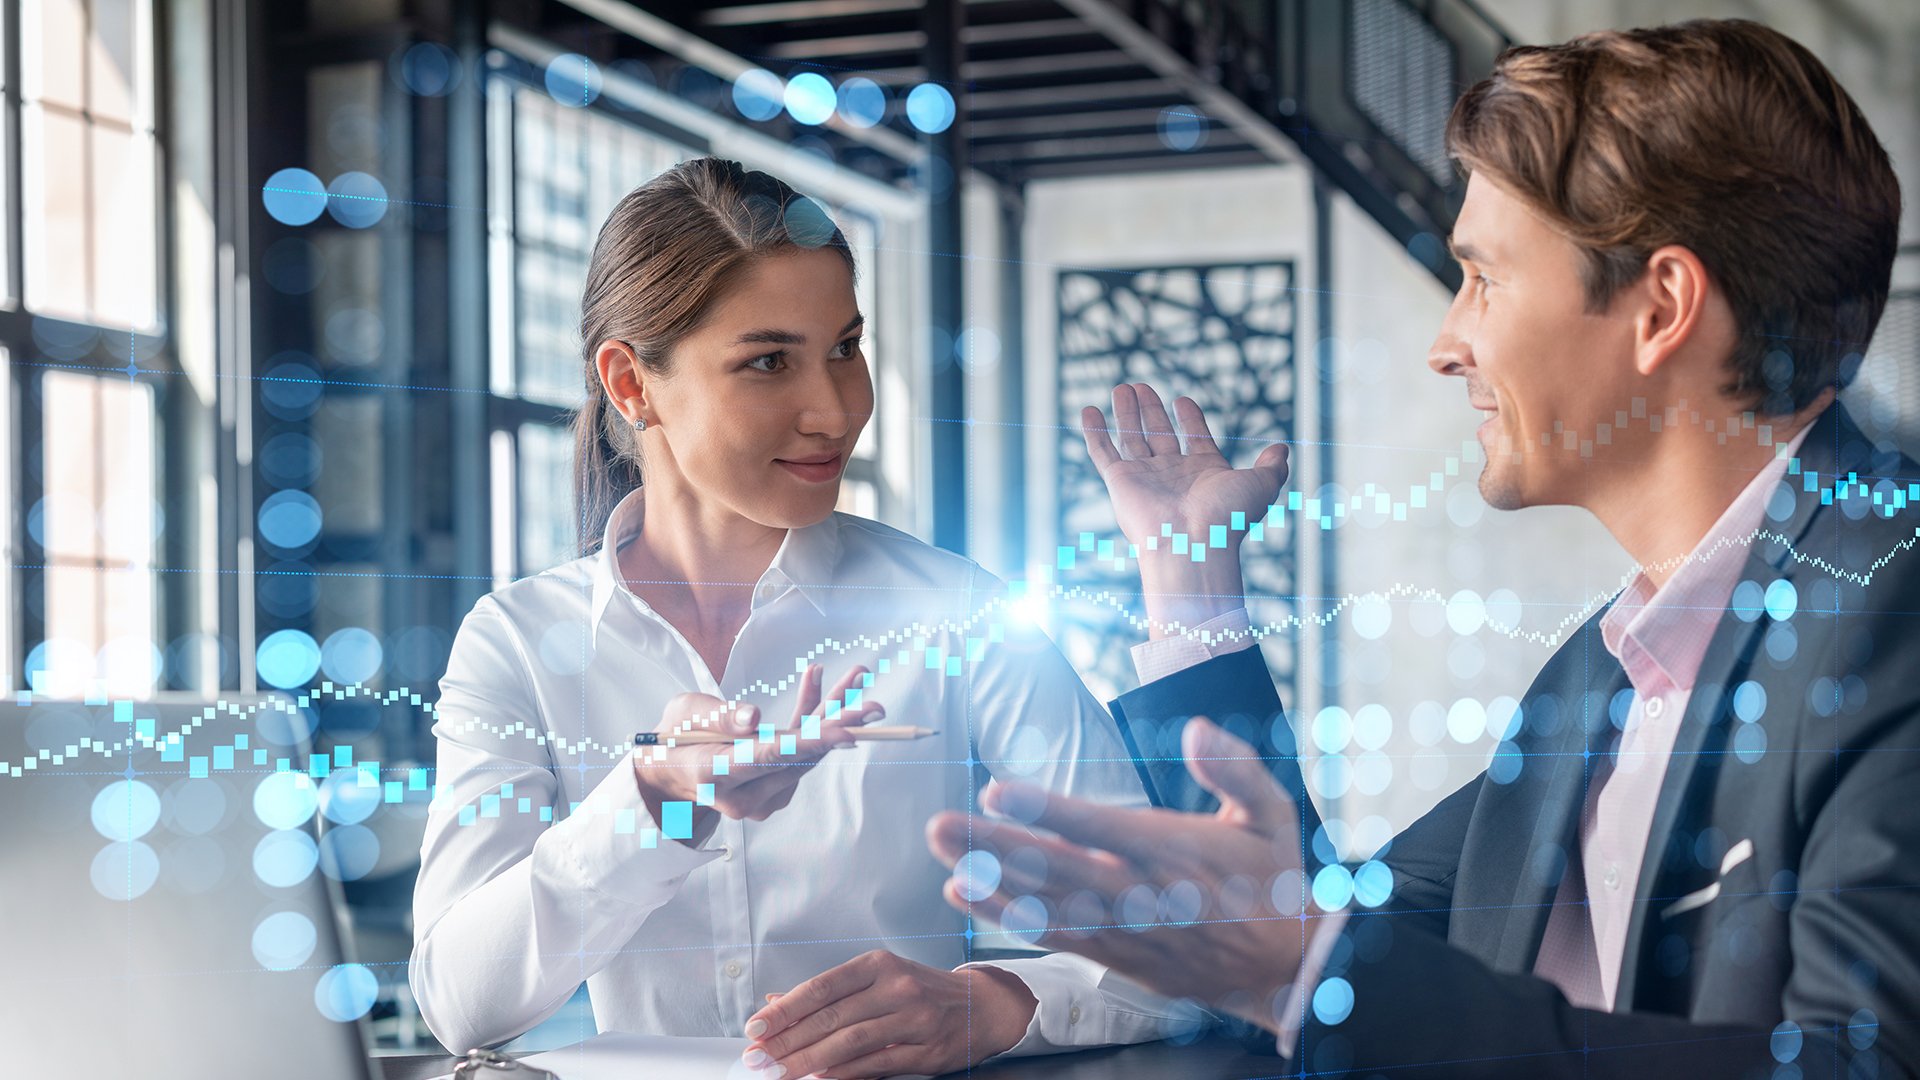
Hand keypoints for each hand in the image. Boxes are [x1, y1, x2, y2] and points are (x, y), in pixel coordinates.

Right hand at [630, 664, 880, 840]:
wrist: (671, 770)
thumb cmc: (675, 735)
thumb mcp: (687, 714)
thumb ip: (720, 716)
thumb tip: (755, 717)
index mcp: (714, 774)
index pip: (768, 757)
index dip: (809, 742)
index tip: (846, 732)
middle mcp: (741, 795)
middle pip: (798, 756)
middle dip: (838, 724)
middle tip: (876, 706)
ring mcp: (759, 800)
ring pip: (806, 753)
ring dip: (833, 715)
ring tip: (856, 676)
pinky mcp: (773, 793)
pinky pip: (800, 754)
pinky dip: (814, 722)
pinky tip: (819, 686)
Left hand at [739, 950, 1034, 1078]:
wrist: (982, 1007)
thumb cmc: (923, 991)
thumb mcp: (878, 979)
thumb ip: (830, 993)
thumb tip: (776, 1001)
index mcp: (879, 965)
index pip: (822, 987)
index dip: (785, 1008)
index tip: (756, 1027)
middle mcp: (895, 987)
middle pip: (830, 1017)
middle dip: (787, 1040)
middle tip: (758, 1057)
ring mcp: (912, 1019)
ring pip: (848, 1042)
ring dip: (807, 1061)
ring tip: (778, 1073)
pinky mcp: (923, 1051)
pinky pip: (874, 1065)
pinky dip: (841, 1074)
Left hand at [926, 717, 1313, 1032]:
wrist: (1285, 968)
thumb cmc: (1274, 879)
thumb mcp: (1273, 815)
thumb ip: (1236, 769)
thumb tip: (1198, 728)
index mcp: (1173, 849)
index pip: (1099, 825)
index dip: (1045, 808)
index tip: (996, 788)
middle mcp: (1141, 891)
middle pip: (1054, 866)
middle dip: (993, 844)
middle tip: (939, 824)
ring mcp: (1124, 928)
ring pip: (1045, 903)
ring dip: (988, 879)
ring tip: (941, 856)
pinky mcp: (1116, 953)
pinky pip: (1053, 935)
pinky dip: (1008, 916)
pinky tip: (968, 894)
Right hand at [1081, 384, 1287, 635]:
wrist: (1192, 544)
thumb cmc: (1227, 519)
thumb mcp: (1261, 485)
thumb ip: (1272, 466)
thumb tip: (1283, 448)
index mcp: (1203, 472)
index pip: (1194, 437)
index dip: (1190, 418)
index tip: (1183, 399)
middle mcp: (1172, 473)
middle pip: (1158, 433)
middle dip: (1151, 409)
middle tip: (1141, 386)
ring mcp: (1144, 477)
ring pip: (1131, 437)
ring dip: (1126, 413)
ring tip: (1123, 387)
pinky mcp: (1119, 481)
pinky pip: (1102, 452)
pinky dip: (1094, 432)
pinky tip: (1088, 410)